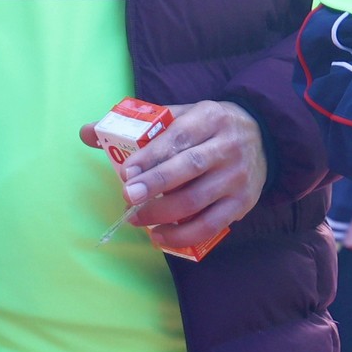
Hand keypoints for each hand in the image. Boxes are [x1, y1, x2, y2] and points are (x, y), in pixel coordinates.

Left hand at [87, 101, 268, 255]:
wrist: (263, 138)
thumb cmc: (208, 128)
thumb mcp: (181, 116)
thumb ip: (137, 126)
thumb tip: (87, 132)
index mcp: (209, 118)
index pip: (177, 138)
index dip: (150, 157)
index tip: (125, 172)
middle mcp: (227, 146)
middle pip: (188, 168)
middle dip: (154, 185)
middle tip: (126, 197)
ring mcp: (236, 177)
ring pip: (196, 200)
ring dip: (162, 214)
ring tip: (136, 218)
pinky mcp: (242, 203)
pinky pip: (209, 225)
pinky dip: (182, 235)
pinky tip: (159, 236)